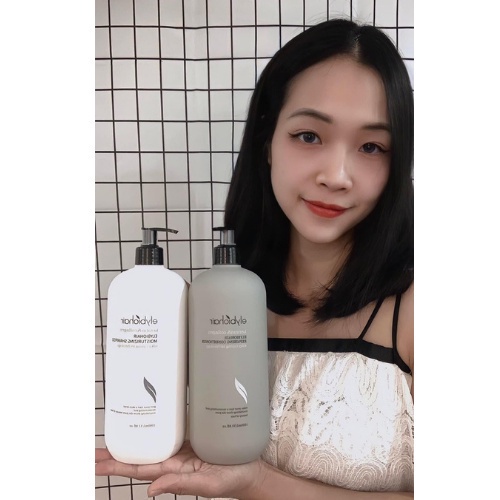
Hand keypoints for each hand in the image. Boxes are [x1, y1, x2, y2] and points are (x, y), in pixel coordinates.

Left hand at [95, 441, 263, 497]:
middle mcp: (174, 459)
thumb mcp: (207, 485)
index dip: (116, 466)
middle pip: (140, 455)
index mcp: (173, 471)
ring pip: (152, 442)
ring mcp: (183, 448)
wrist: (250, 470)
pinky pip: (171, 431)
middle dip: (117, 454)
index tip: (95, 463)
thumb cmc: (230, 481)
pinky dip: (157, 426)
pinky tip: (150, 420)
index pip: (138, 469)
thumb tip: (150, 490)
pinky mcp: (193, 437)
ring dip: (133, 439)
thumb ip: (180, 485)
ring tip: (115, 432)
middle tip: (94, 448)